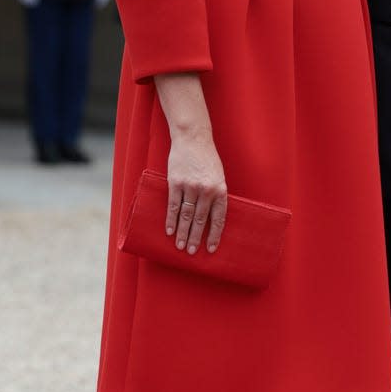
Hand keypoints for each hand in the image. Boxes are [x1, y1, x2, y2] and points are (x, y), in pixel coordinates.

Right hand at [165, 131, 226, 253]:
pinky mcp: (175, 183)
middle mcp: (206, 190)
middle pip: (200, 220)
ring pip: (186, 216)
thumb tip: (211, 218)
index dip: (214, 235)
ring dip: (182, 233)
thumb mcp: (218, 177)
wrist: (193, 139)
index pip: (218, 218)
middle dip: (195, 238)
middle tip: (191, 252)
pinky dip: (171, 219)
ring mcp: (190, 187)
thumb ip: (215, 195)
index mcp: (220, 190)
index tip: (210, 249)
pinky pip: (173, 205)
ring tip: (180, 246)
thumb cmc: (207, 159)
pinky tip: (169, 230)